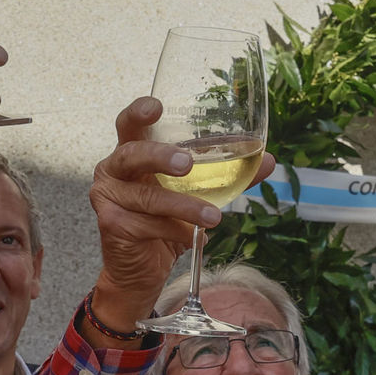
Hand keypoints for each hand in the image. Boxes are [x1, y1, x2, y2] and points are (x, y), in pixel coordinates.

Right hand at [86, 97, 273, 332]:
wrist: (142, 268)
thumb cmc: (167, 220)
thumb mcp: (198, 193)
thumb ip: (229, 175)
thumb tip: (268, 160)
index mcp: (132, 152)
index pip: (129, 124)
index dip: (139, 112)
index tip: (157, 106)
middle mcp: (113, 170)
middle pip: (131, 154)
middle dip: (160, 156)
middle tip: (187, 164)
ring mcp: (107, 197)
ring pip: (147, 197)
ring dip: (183, 206)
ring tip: (213, 217)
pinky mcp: (111, 225)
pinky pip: (147, 224)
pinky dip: (173, 230)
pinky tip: (189, 236)